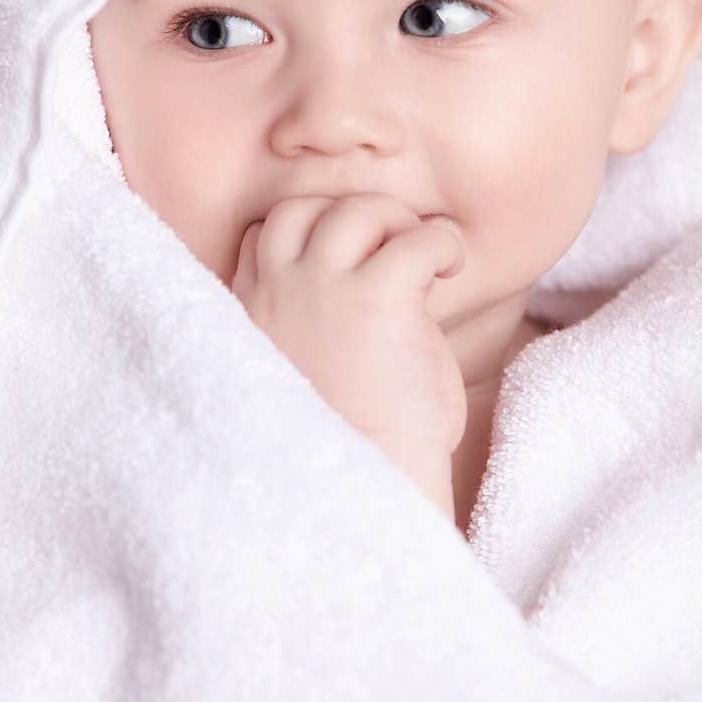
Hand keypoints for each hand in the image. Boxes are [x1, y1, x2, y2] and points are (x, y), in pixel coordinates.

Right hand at [231, 193, 467, 504]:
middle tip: (393, 251)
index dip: (310, 235)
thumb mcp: (302, 376)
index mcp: (251, 314)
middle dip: (351, 217)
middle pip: (303, 207)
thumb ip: (314, 325)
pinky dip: (440, 244)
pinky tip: (450, 269)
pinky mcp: (373, 298)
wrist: (360, 493)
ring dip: (397, 223)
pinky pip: (415, 239)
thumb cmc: (342, 455)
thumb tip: (366, 293)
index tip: (349, 261)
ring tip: (426, 261)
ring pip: (357, 210)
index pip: (266, 236)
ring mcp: (320, 289)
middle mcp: (277, 292)